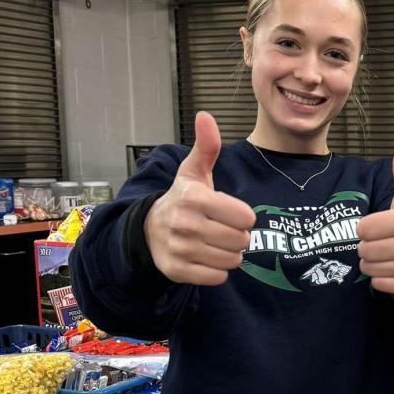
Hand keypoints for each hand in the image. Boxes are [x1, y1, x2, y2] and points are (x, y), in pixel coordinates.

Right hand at [143, 112, 255, 285]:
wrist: (149, 230)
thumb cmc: (183, 199)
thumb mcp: (194, 172)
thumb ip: (206, 146)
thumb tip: (205, 116)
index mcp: (194, 197)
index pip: (244, 216)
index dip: (243, 216)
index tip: (231, 212)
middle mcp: (184, 223)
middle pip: (241, 240)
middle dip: (238, 236)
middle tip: (223, 229)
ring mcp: (179, 249)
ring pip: (232, 260)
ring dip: (229, 254)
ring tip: (215, 242)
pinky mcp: (176, 271)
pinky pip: (217, 277)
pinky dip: (217, 270)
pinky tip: (206, 258)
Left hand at [356, 136, 393, 294]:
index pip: (364, 228)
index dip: (366, 227)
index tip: (379, 225)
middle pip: (365, 250)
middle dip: (368, 246)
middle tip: (382, 241)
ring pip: (370, 269)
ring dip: (372, 263)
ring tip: (386, 254)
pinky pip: (380, 285)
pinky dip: (381, 279)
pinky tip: (393, 269)